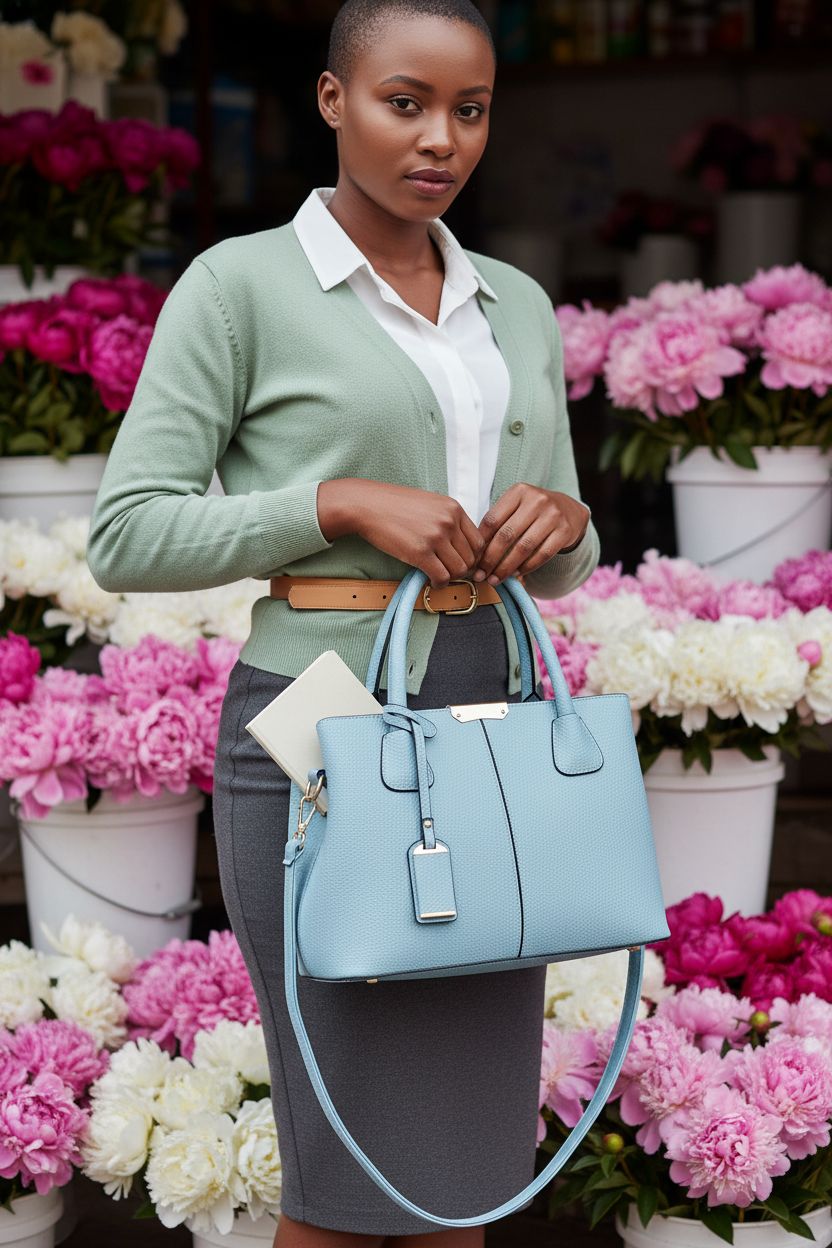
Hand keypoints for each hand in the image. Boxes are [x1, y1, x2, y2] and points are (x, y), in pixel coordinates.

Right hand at [319, 478, 484, 588]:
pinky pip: (442, 576)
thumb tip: (459, 542)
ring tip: (440, 575)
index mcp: (453, 508)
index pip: (479, 541)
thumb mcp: (429, 503)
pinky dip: (439, 583)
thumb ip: (447, 519)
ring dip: (451, 577)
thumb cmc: (394, 504)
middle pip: (471, 557)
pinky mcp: (420, 553)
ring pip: (459, 569)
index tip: (462, 561)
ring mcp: (435, 537)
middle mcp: (448, 521)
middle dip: (462, 568)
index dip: (473, 556)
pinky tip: (432, 580)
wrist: (367, 505)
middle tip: (450, 571)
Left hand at [472, 485, 589, 585]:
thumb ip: (498, 523)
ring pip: (523, 548)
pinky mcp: (564, 531)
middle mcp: (536, 500)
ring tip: (495, 579)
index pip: (492, 520)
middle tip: (481, 575)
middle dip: (490, 559)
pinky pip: (542, 555)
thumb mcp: (516, 507)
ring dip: (506, 568)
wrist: (569, 510)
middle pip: (506, 535)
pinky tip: (516, 574)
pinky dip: (526, 567)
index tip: (473, 560)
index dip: (480, 543)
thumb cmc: (534, 512)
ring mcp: (553, 515)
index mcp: (518, 492)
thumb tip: (476, 553)